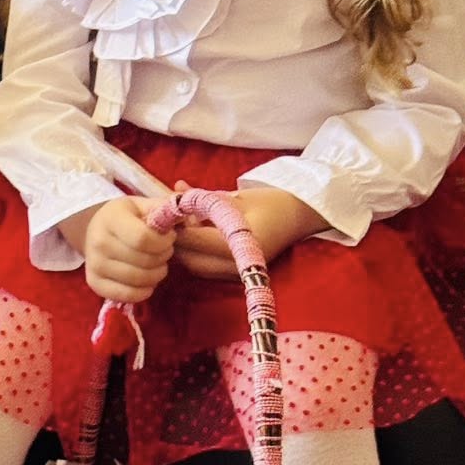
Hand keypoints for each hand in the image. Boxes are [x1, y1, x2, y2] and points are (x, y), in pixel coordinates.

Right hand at [59, 197, 174, 303]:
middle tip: (164, 250)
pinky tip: (147, 279)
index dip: (164, 242)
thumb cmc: (126, 216)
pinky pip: (128, 295)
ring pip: (139, 280)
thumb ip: (165, 208)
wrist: (95, 230)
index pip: (144, 239)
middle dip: (163, 257)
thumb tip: (186, 215)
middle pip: (145, 261)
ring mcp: (94, 265)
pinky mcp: (95, 284)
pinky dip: (144, 290)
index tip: (169, 237)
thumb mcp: (143, 205)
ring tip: (157, 263)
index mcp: (111, 218)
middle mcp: (99, 242)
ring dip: (157, 274)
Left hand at [171, 184, 325, 278]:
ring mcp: (237, 273)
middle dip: (175, 240)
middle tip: (170, 218)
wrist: (300, 216)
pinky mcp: (236, 274)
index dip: (173, 226)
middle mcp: (237, 265)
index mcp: (239, 244)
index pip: (193, 240)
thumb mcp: (234, 197)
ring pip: (195, 266)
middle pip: (189, 260)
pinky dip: (195, 252)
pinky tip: (197, 233)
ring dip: (184, 248)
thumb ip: (202, 197)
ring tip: (184, 224)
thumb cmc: (271, 202)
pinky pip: (205, 267)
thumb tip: (176, 190)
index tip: (163, 210)